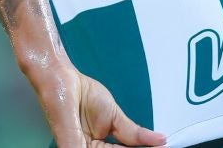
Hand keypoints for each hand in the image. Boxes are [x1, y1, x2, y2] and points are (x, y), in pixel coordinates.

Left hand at [31, 63, 166, 147]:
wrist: (62, 81)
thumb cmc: (80, 94)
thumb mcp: (115, 117)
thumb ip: (134, 134)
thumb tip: (158, 140)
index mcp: (98, 146)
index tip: (160, 146)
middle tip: (156, 145)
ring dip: (130, 147)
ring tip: (151, 144)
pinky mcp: (71, 147)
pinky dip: (114, 147)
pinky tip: (116, 144)